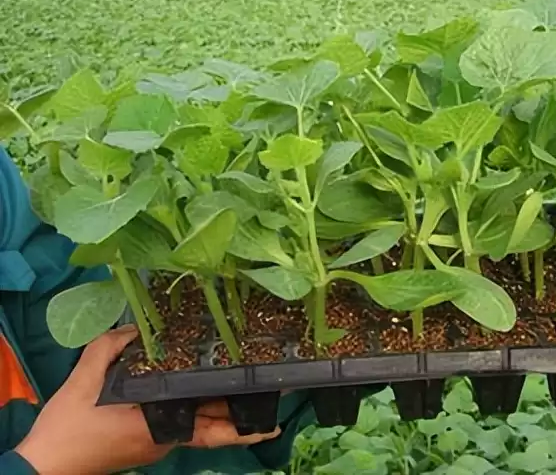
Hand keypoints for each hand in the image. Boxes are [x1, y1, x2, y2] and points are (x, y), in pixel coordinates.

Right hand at [15, 326, 279, 474]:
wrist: (43, 465)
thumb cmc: (68, 427)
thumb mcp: (86, 379)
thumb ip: (111, 348)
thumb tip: (138, 327)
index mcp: (159, 427)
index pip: (212, 426)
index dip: (242, 421)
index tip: (269, 409)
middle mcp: (166, 439)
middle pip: (216, 428)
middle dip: (245, 416)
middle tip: (277, 400)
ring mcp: (158, 444)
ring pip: (202, 428)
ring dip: (226, 413)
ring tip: (255, 393)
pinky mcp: (148, 444)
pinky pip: (184, 426)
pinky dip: (201, 412)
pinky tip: (209, 393)